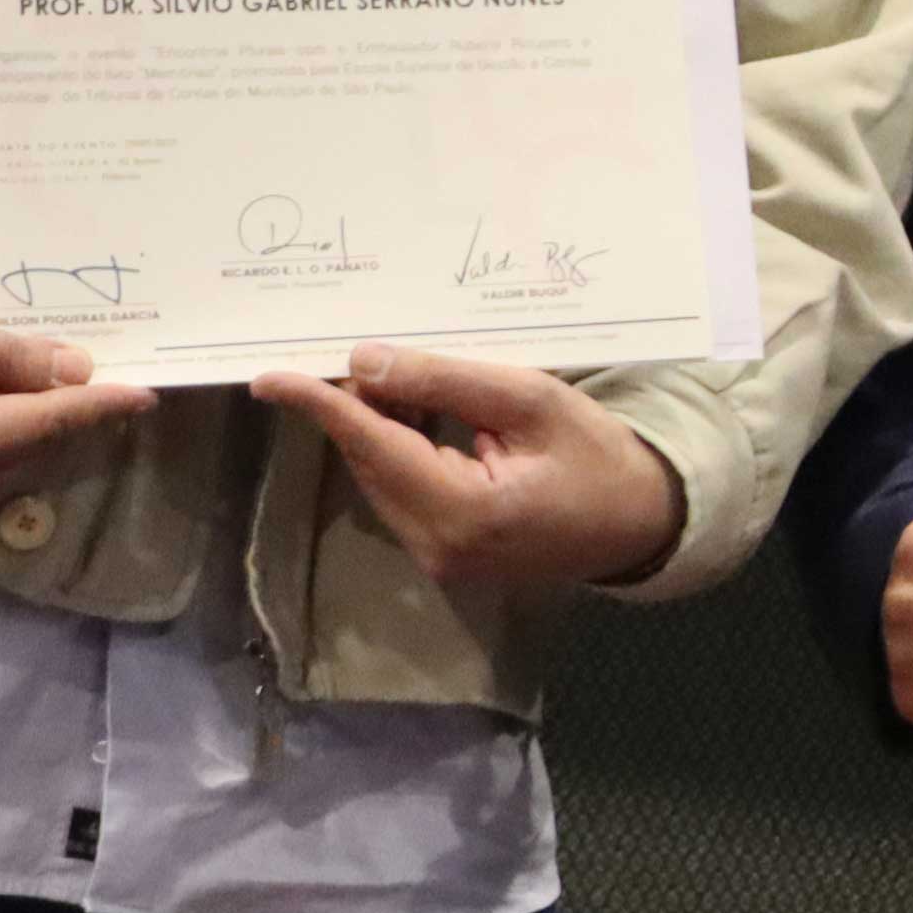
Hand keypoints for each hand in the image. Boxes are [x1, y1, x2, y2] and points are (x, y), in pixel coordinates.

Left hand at [252, 347, 690, 598]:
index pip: (374, 445)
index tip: (269, 378)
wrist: (643, 524)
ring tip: (400, 380)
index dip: (320, 406)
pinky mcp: (444, 556)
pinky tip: (417, 419)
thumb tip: (365, 361)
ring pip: (381, 479)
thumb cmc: (601, 458)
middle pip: (371, 463)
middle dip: (357, 407)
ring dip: (379, 429)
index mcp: (464, 510)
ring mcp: (438, 558)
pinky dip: (399, 454)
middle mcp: (437, 545)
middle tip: (366, 354)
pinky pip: (401, 495)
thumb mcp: (534, 402)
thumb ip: (449, 381)